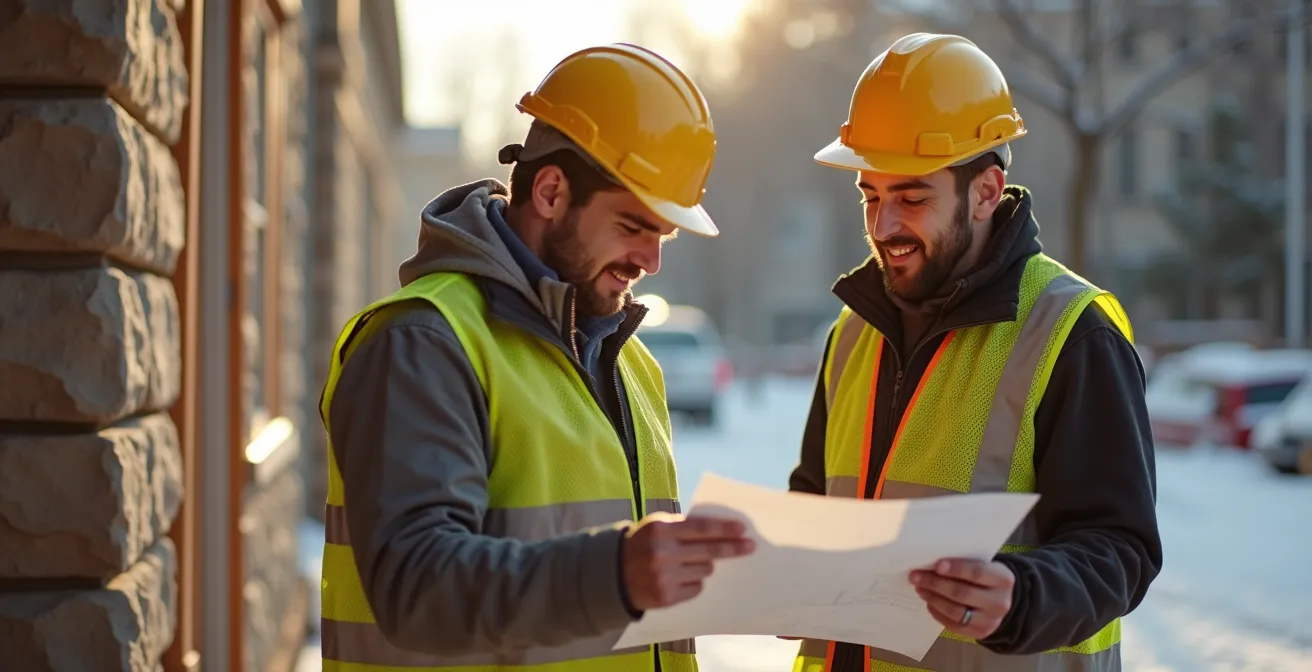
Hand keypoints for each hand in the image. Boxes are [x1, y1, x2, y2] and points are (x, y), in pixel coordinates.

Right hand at [621, 512, 754, 610]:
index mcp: (661, 530)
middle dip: (732, 549)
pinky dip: (694, 582)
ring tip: (687, 562)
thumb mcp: (657, 526)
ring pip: (704, 570)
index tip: (742, 530)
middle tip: (750, 547)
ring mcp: (665, 577)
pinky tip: (679, 577)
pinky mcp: (666, 597)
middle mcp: (663, 553)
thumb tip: (720, 529)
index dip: (724, 529)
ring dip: (704, 565)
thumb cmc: (643, 543)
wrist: (614, 573)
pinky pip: (696, 588)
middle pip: (708, 551)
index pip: (701, 528)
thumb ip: (684, 525)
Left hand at [909, 558, 1014, 639]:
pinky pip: (953, 625)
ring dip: (933, 598)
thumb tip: (932, 563)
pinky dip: (937, 612)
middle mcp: (999, 603)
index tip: (936, 565)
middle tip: (916, 576)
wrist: (1000, 601)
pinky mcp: (979, 633)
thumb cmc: (985, 578)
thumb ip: (965, 563)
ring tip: (920, 588)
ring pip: (955, 611)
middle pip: (962, 593)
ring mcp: (990, 621)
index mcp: (1003, 580)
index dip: (956, 569)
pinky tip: (929, 602)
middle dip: (935, 584)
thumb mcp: (984, 565)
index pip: (977, 573)